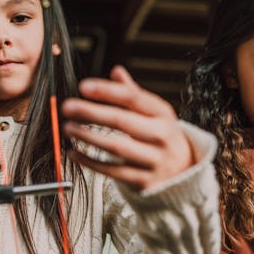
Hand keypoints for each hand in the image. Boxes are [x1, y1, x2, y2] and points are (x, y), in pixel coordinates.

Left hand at [60, 65, 196, 190]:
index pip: (133, 98)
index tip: (84, 87)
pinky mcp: (145, 181)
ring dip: (88, 137)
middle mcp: (161, 135)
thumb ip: (134, 94)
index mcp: (162, 114)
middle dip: (91, 112)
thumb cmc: (162, 136)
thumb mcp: (156, 113)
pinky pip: (113, 171)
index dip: (107, 91)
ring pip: (116, 147)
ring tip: (68, 128)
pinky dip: (90, 162)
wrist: (185, 170)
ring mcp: (154, 160)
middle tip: (68, 107)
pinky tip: (74, 152)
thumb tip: (116, 72)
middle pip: (122, 121)